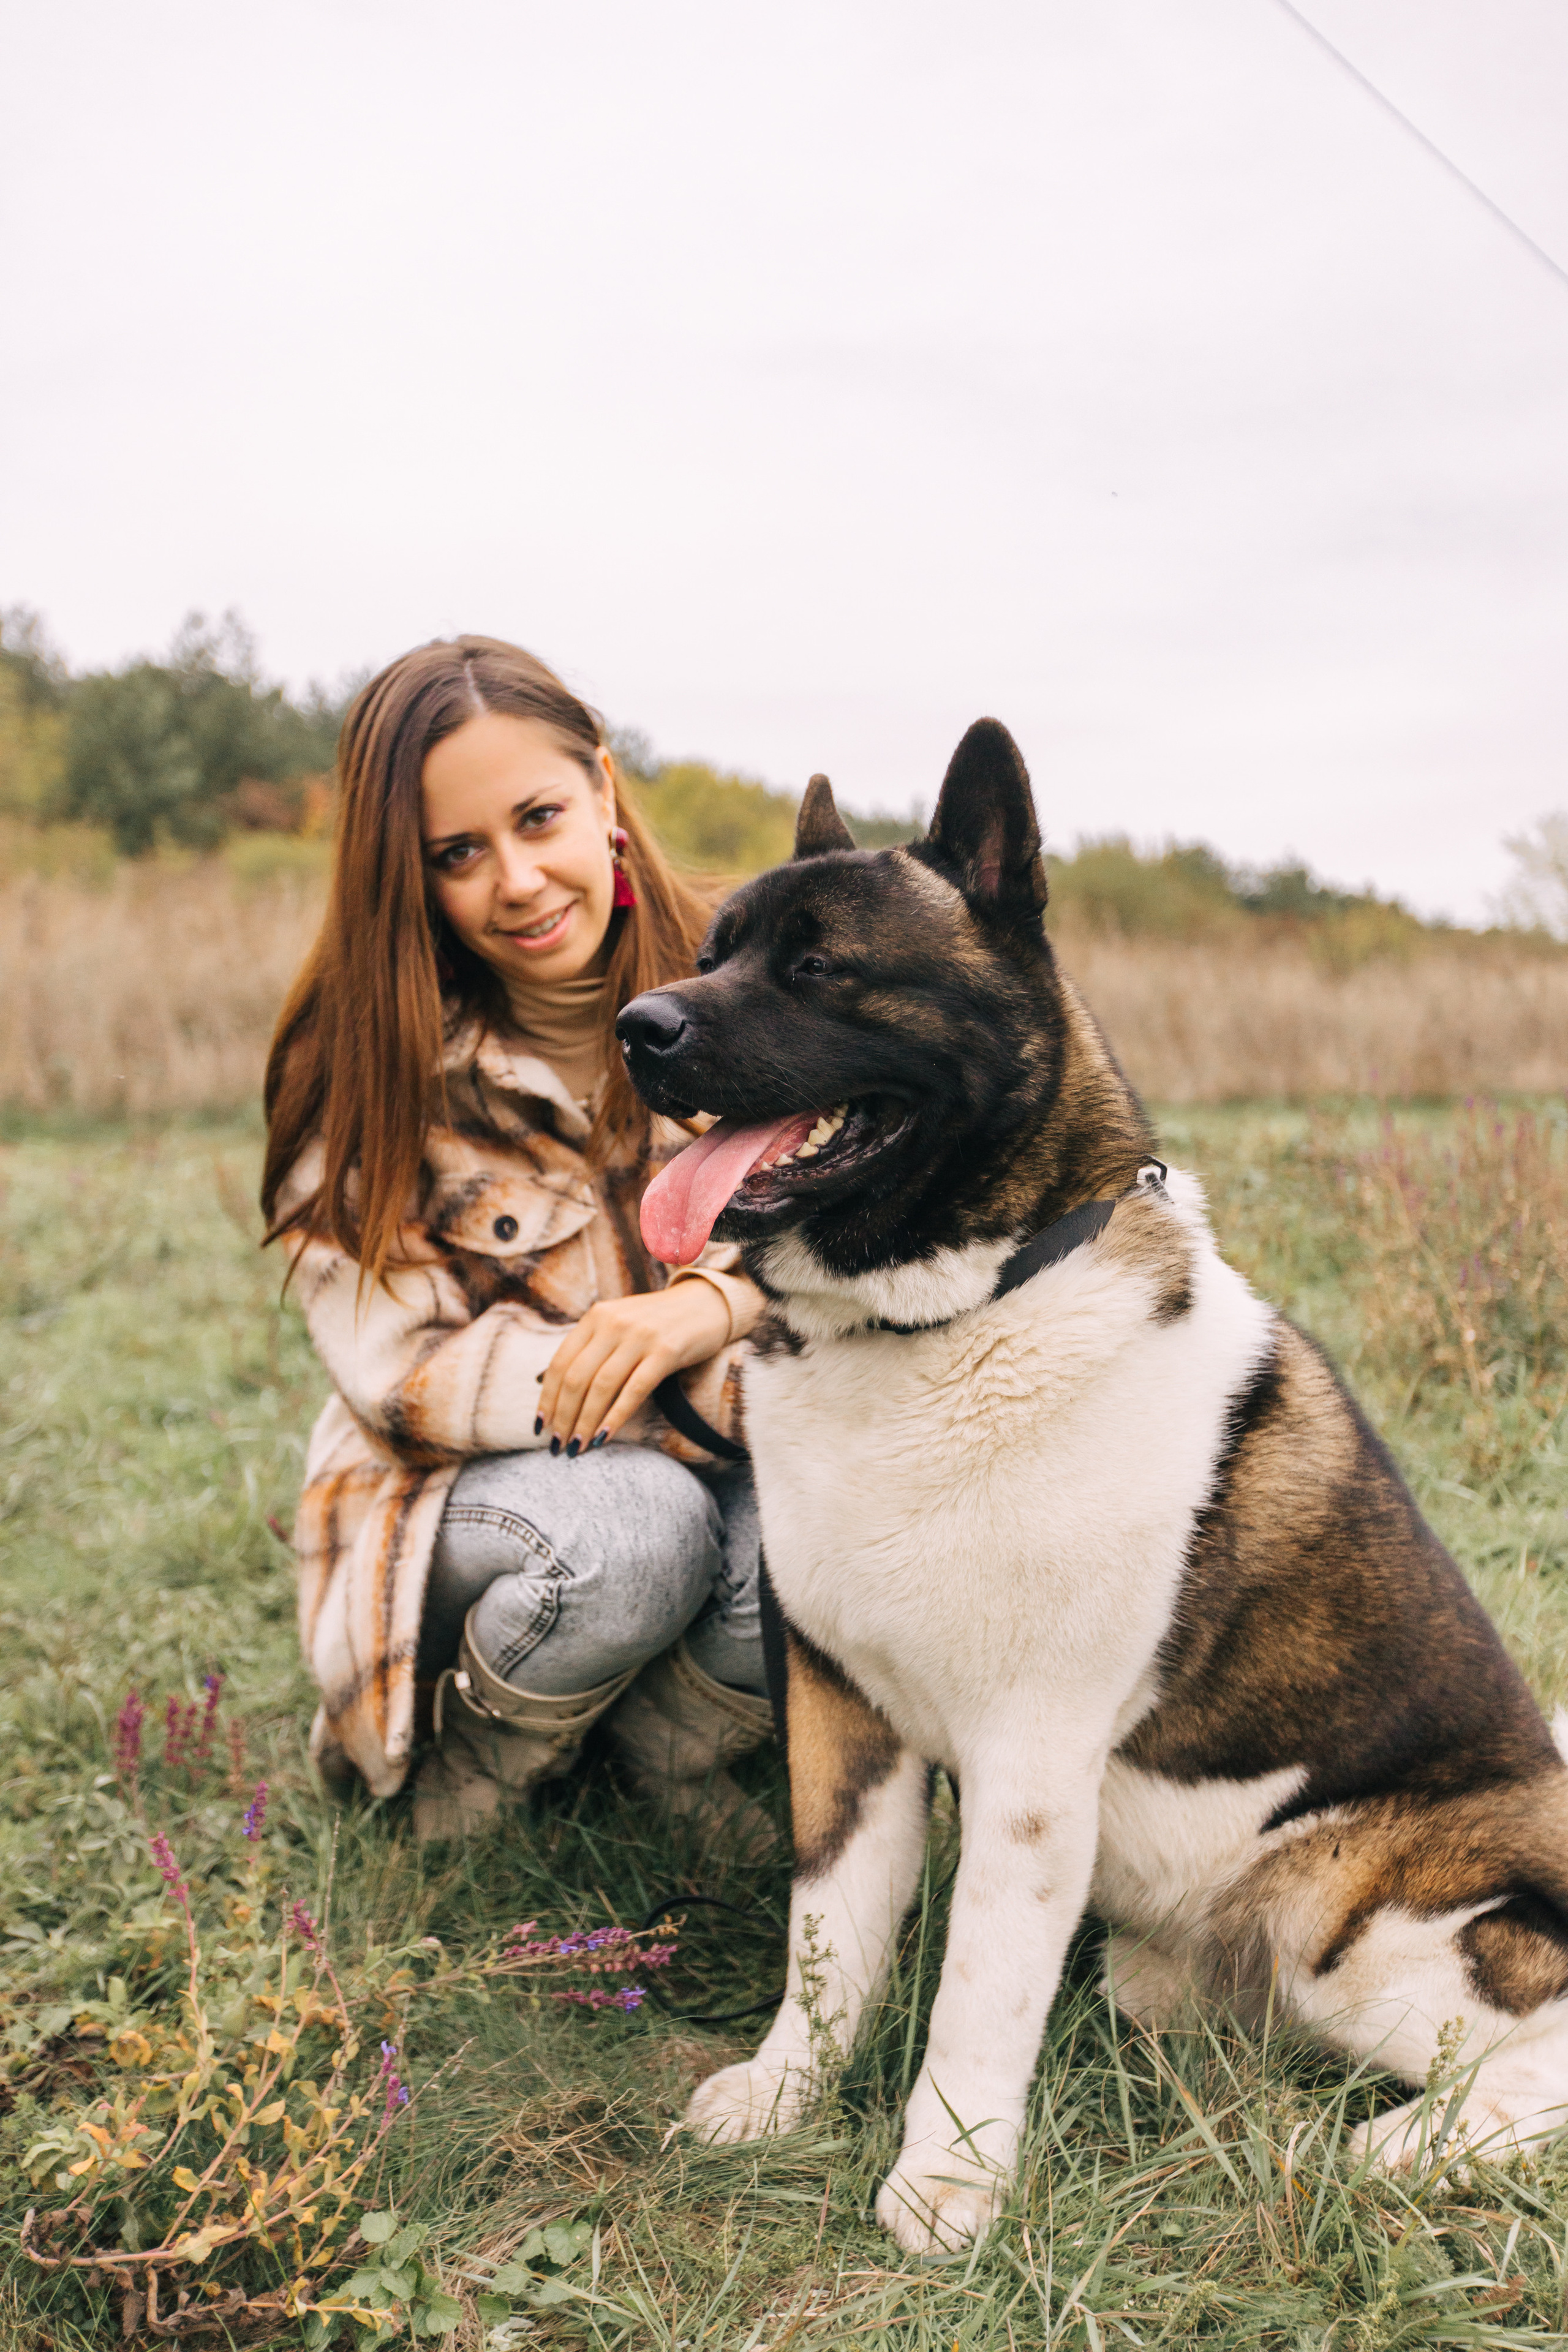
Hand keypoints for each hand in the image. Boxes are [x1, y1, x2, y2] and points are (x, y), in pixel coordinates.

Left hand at [536, 1281, 730, 1454]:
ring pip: (601, 1387)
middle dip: (563, 1417)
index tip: (540, 1426)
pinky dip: (615, 1417)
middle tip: (557, 1445)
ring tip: (576, 1447)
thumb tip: (544, 1383)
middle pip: (576, 1378)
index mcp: (596, 1316)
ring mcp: (640, 1336)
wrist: (706, 1304)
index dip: (547, 1398)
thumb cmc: (657, 1322)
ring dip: (584, 1422)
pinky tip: (603, 1437)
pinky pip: (634, 1390)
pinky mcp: (666, 1351)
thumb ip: (588, 1348)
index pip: (560, 1362)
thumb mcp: (617, 1324)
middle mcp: (613, 1323)